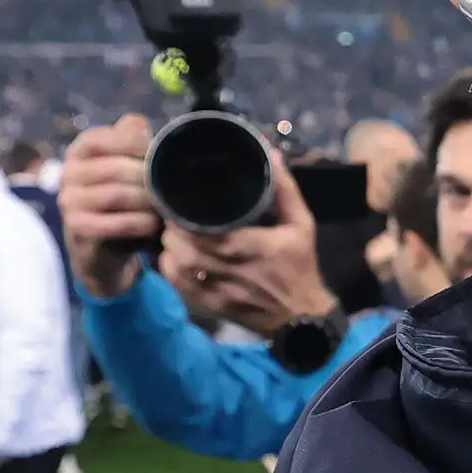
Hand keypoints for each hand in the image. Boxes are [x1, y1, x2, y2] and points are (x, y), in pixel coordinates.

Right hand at [62, 113, 161, 299]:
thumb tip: (140, 123)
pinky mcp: (78, 229)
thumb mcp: (128, 168)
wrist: (105, 251)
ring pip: (116, 195)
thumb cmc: (123, 202)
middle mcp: (69, 173)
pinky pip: (115, 223)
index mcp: (80, 151)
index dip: (135, 144)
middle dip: (148, 178)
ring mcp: (69, 202)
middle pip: (115, 168)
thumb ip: (133, 141)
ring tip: (163, 207)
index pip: (103, 137)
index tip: (161, 155)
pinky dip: (140, 223)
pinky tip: (152, 225)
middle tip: (170, 188)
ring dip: (147, 202)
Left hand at [161, 147, 335, 329]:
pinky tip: (173, 255)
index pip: (209, 232)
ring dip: (169, 246)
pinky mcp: (210, 306)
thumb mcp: (302, 225)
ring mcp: (219, 291)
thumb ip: (285, 190)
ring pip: (179, 267)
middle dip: (174, 229)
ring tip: (171, 231)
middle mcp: (233, 271)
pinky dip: (169, 268)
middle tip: (172, 213)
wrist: (301, 318)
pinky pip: (179, 286)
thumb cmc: (300, 266)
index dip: (187, 217)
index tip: (180, 200)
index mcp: (255, 248)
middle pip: (187, 249)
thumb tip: (269, 154)